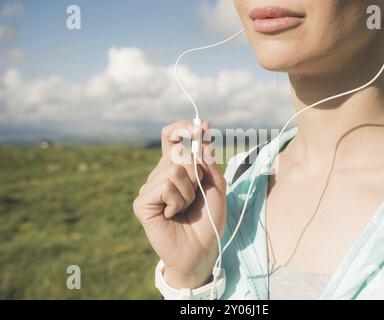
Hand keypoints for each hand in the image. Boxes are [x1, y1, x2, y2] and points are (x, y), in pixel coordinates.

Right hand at [133, 120, 226, 288]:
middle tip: (195, 197)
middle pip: (179, 154)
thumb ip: (208, 162)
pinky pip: (165, 186)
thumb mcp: (216, 186)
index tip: (202, 126)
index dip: (183, 128)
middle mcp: (160, 175)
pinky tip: (173, 215)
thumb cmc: (209, 219)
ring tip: (184, 209)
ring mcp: (149, 188)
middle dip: (196, 175)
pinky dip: (177, 201)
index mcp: (175, 168)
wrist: (203, 248)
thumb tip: (204, 134)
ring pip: (173, 170)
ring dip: (188, 192)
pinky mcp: (142, 202)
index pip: (171, 138)